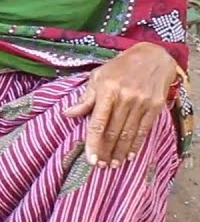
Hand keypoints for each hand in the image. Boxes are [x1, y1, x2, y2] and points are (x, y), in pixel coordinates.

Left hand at [63, 43, 177, 167]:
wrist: (152, 56)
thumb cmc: (119, 68)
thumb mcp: (97, 77)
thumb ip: (85, 99)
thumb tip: (67, 114)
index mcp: (107, 90)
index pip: (97, 122)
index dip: (93, 143)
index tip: (90, 159)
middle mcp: (125, 97)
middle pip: (113, 132)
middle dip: (105, 151)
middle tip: (100, 165)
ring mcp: (142, 102)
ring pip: (128, 133)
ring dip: (119, 151)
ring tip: (112, 164)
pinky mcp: (155, 105)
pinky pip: (143, 130)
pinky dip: (136, 144)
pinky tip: (129, 155)